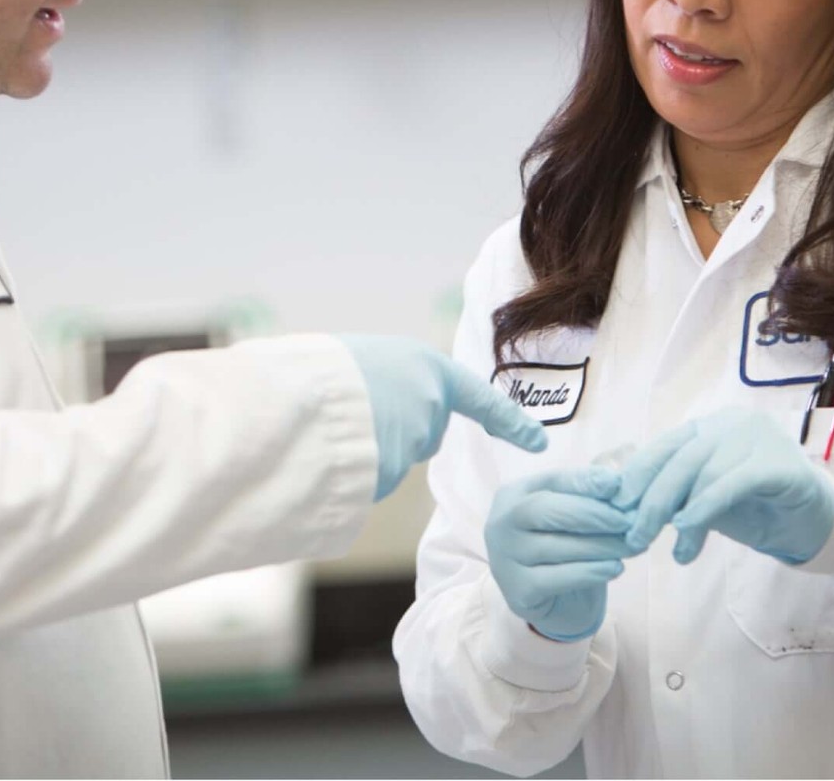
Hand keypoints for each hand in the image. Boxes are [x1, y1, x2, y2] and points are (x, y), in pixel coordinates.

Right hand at [341, 336, 547, 500]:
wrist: (294, 392)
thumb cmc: (322, 369)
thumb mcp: (367, 358)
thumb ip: (393, 383)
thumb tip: (387, 412)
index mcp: (428, 366)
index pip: (480, 399)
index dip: (510, 421)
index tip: (539, 444)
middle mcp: (430, 402)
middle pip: (425, 432)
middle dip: (399, 431)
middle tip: (357, 414)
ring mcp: (413, 438)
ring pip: (395, 455)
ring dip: (371, 448)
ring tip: (333, 425)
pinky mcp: (393, 471)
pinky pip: (375, 476)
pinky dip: (357, 471)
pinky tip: (332, 449)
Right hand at [485, 468, 631, 641]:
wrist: (552, 599)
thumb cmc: (564, 546)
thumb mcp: (572, 516)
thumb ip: (587, 498)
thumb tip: (615, 483)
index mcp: (515, 493)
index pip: (551, 481)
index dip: (584, 481)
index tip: (616, 484)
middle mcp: (501, 521)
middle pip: (545, 510)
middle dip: (592, 513)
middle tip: (629, 520)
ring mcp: (505, 557)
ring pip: (556, 547)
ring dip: (601, 546)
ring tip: (633, 546)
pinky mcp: (518, 590)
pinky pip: (558, 578)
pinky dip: (590, 572)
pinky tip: (615, 568)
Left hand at [614, 407, 833, 564]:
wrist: (821, 526)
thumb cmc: (760, 511)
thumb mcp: (707, 500)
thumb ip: (674, 494)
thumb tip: (623, 504)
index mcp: (712, 425)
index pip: (665, 446)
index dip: (637, 477)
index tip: (616, 509)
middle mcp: (733, 422)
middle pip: (678, 459)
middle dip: (650, 500)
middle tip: (635, 537)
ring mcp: (759, 438)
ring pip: (702, 473)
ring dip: (678, 515)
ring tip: (674, 550)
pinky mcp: (780, 463)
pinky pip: (730, 483)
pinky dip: (704, 508)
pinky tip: (688, 532)